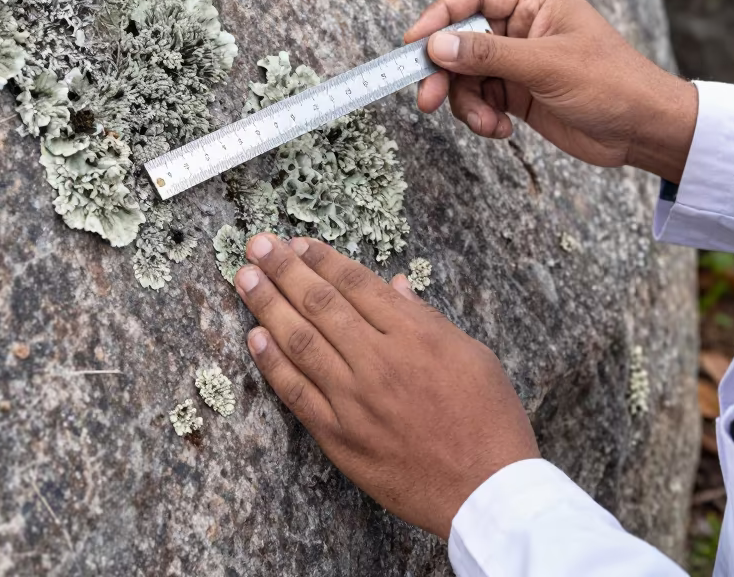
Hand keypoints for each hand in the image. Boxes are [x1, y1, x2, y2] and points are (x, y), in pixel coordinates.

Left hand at [235, 234, 537, 539]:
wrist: (487, 492)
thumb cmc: (489, 418)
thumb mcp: (472, 352)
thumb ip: (426, 318)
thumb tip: (394, 286)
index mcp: (414, 334)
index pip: (356, 283)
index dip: (322, 259)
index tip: (297, 242)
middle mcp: (378, 361)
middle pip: (320, 303)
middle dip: (284, 269)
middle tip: (257, 245)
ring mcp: (354, 400)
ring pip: (300, 341)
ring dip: (268, 306)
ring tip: (244, 278)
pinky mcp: (340, 438)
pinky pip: (297, 393)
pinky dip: (272, 363)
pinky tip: (254, 337)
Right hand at [405, 0, 697, 182]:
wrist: (644, 130)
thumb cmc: (611, 83)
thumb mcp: (546, 66)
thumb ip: (488, 55)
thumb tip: (437, 46)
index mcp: (534, 0)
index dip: (438, 19)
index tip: (412, 45)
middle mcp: (521, 26)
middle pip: (460, 41)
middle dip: (444, 72)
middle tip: (427, 100)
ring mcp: (518, 60)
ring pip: (466, 76)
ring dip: (466, 102)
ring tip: (486, 124)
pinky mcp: (517, 92)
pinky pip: (480, 99)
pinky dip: (482, 117)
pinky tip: (500, 131)